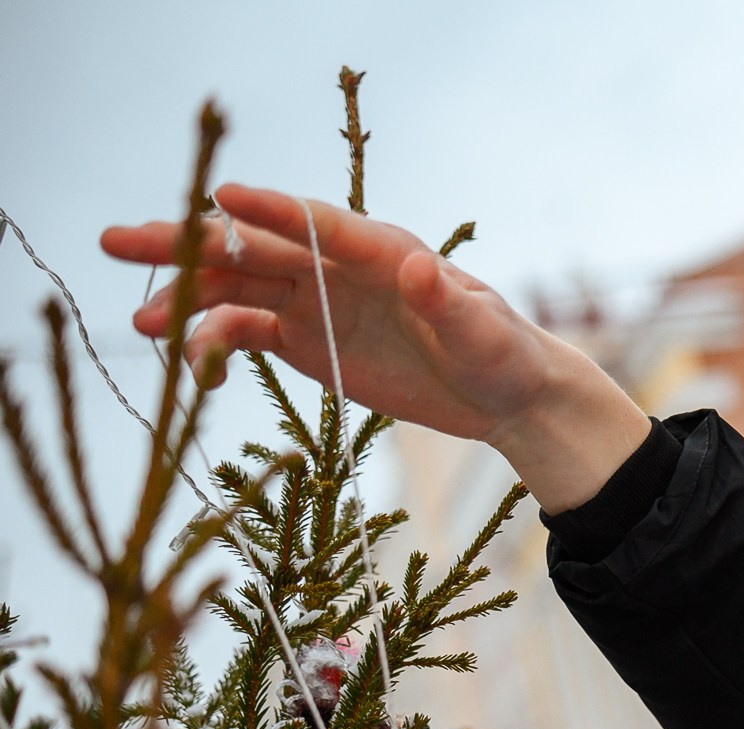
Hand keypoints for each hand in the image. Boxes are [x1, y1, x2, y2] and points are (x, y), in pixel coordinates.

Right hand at [101, 184, 647, 510]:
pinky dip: (215, 344)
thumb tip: (420, 268)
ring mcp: (317, 301)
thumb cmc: (503, 354)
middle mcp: (337, 266)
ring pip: (238, 289)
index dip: (268, 210)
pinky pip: (248, 334)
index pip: (315, 222)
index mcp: (381, 249)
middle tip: (117, 241)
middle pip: (253, 246)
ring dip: (188, 300)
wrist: (505, 395)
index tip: (220, 196)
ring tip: (144, 324)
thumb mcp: (485, 334)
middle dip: (188, 244)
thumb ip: (450, 305)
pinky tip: (190, 365)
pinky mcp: (307, 340)